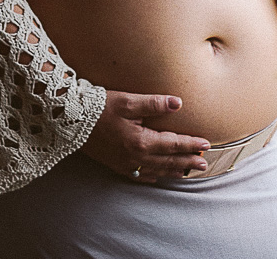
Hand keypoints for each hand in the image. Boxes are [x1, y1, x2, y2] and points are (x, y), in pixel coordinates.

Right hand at [80, 90, 210, 181]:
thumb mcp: (127, 101)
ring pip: (157, 170)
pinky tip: (159, 175)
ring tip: (188, 171)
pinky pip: (141, 175)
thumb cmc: (98, 107)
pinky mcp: (116, 165)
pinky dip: (155, 176)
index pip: (173, 144)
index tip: (206, 144)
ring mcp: (125, 163)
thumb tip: (177, 103)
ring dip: (174, 171)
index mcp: (141, 140)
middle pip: (168, 161)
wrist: (70, 121)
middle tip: (203, 164)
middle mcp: (135, 156)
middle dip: (187, 162)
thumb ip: (153, 103)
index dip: (191, 144)